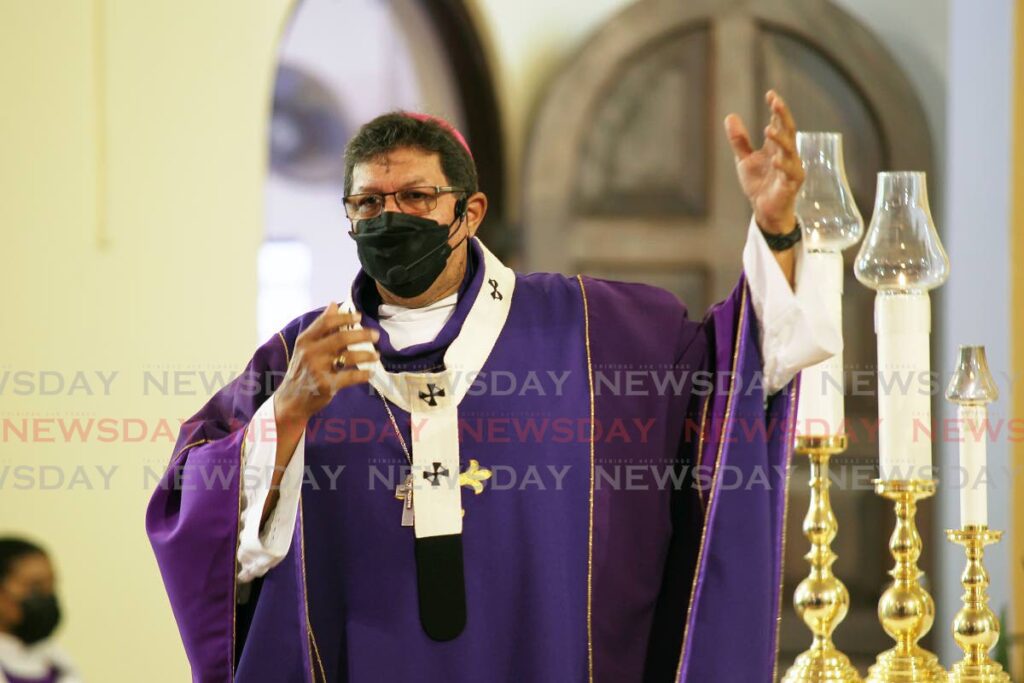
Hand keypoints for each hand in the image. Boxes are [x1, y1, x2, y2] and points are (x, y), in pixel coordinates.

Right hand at [273, 303, 378, 426]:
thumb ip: (321, 326)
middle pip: (341, 338)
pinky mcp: (326, 386)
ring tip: (376, 355)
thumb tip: (334, 304)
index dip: (345, 318)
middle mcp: (310, 352)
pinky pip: (350, 376)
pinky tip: (370, 373)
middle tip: (376, 335)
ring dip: (366, 355)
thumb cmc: (302, 369)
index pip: (327, 322)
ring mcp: (317, 369)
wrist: (291, 399)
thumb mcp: (306, 346)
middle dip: (362, 335)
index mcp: (305, 340)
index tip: (360, 317)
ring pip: (348, 357)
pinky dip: (363, 374)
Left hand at [724, 90, 803, 234]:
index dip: (776, 108)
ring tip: (770, 129)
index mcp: (776, 146)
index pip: (779, 122)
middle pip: (788, 131)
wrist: (764, 210)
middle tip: (776, 103)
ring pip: (789, 150)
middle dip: (783, 116)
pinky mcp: (791, 184)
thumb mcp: (744, 159)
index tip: (770, 94)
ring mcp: (791, 168)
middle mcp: (787, 154)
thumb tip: (730, 116)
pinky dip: (783, 165)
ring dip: (781, 139)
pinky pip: (790, 173)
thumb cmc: (759, 183)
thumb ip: (739, 140)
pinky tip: (776, 158)